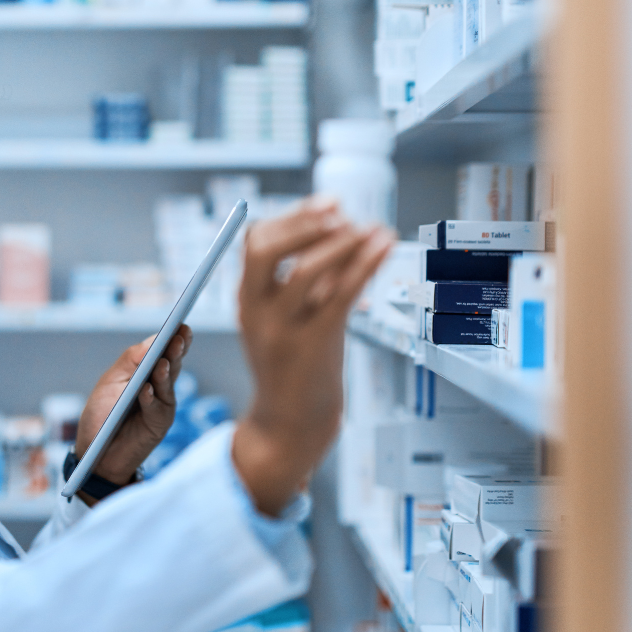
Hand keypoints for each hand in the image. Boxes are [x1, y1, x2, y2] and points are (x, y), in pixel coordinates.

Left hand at [72, 325, 192, 504]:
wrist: (96, 452)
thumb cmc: (101, 415)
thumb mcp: (110, 382)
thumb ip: (131, 360)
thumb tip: (154, 339)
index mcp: (146, 372)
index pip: (163, 351)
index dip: (173, 338)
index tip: (180, 324)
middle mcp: (158, 386)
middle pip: (171, 364)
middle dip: (176, 350)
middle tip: (180, 336)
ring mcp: (161, 405)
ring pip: (167, 384)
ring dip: (165, 371)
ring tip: (163, 360)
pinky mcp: (159, 424)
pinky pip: (156, 408)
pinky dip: (150, 398)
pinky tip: (146, 389)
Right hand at [233, 197, 394, 515]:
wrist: (290, 425)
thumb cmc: (295, 366)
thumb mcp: (286, 318)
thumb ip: (304, 279)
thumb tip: (340, 228)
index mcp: (247, 299)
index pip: (255, 241)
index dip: (292, 217)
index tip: (329, 206)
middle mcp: (257, 310)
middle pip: (265, 248)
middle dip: (304, 222)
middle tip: (342, 212)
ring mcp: (282, 329)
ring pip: (306, 270)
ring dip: (344, 242)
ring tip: (375, 229)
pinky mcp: (314, 346)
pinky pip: (340, 295)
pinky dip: (366, 264)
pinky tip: (385, 247)